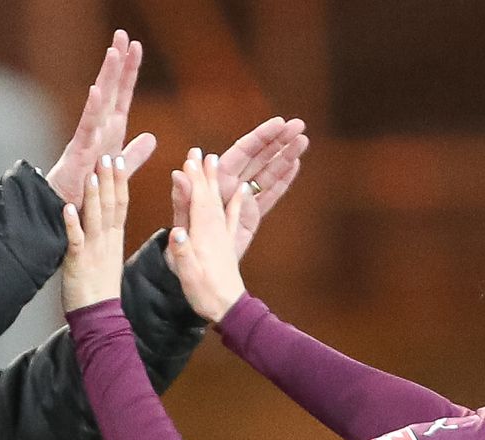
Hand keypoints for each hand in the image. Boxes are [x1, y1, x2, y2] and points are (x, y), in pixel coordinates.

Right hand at [46, 31, 156, 205]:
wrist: (65, 215)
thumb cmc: (87, 193)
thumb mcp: (118, 171)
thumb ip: (134, 155)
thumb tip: (151, 137)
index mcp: (109, 133)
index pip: (122, 95)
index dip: (129, 71)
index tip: (135, 46)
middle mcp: (98, 130)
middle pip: (110, 90)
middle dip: (117, 62)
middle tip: (123, 34)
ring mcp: (88, 139)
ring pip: (100, 102)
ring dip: (107, 76)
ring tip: (113, 51)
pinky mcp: (79, 154)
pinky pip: (87, 128)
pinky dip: (92, 109)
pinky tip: (97, 89)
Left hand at [61, 153, 129, 310]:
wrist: (98, 315)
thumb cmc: (100, 287)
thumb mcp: (109, 255)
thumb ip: (107, 234)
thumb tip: (106, 218)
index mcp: (115, 238)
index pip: (120, 204)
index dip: (119, 181)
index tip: (118, 160)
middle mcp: (107, 240)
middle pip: (111, 205)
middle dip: (110, 180)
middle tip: (108, 155)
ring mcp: (93, 250)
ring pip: (96, 218)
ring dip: (94, 196)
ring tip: (93, 173)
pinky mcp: (78, 262)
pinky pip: (75, 240)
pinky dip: (71, 224)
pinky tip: (68, 209)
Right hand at [165, 150, 250, 322]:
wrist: (229, 309)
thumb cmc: (206, 294)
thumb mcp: (188, 275)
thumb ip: (182, 252)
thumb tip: (176, 231)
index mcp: (204, 236)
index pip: (198, 201)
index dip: (194, 180)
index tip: (190, 159)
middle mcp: (216, 231)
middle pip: (210, 196)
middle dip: (204, 173)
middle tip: (200, 151)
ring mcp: (224, 236)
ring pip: (220, 201)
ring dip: (217, 180)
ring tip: (215, 159)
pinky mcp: (229, 244)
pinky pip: (234, 217)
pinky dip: (237, 202)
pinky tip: (243, 189)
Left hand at [171, 116, 308, 260]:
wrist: (193, 271)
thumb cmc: (183, 247)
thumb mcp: (183, 224)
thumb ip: (183, 199)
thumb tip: (179, 173)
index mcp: (217, 182)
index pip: (242, 152)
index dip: (261, 137)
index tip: (279, 122)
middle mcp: (231, 186)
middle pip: (259, 157)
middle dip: (279, 141)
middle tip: (299, 125)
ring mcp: (243, 200)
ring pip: (268, 173)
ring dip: (286, 157)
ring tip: (304, 140)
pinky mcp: (251, 216)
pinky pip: (269, 195)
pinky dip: (283, 181)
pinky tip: (296, 165)